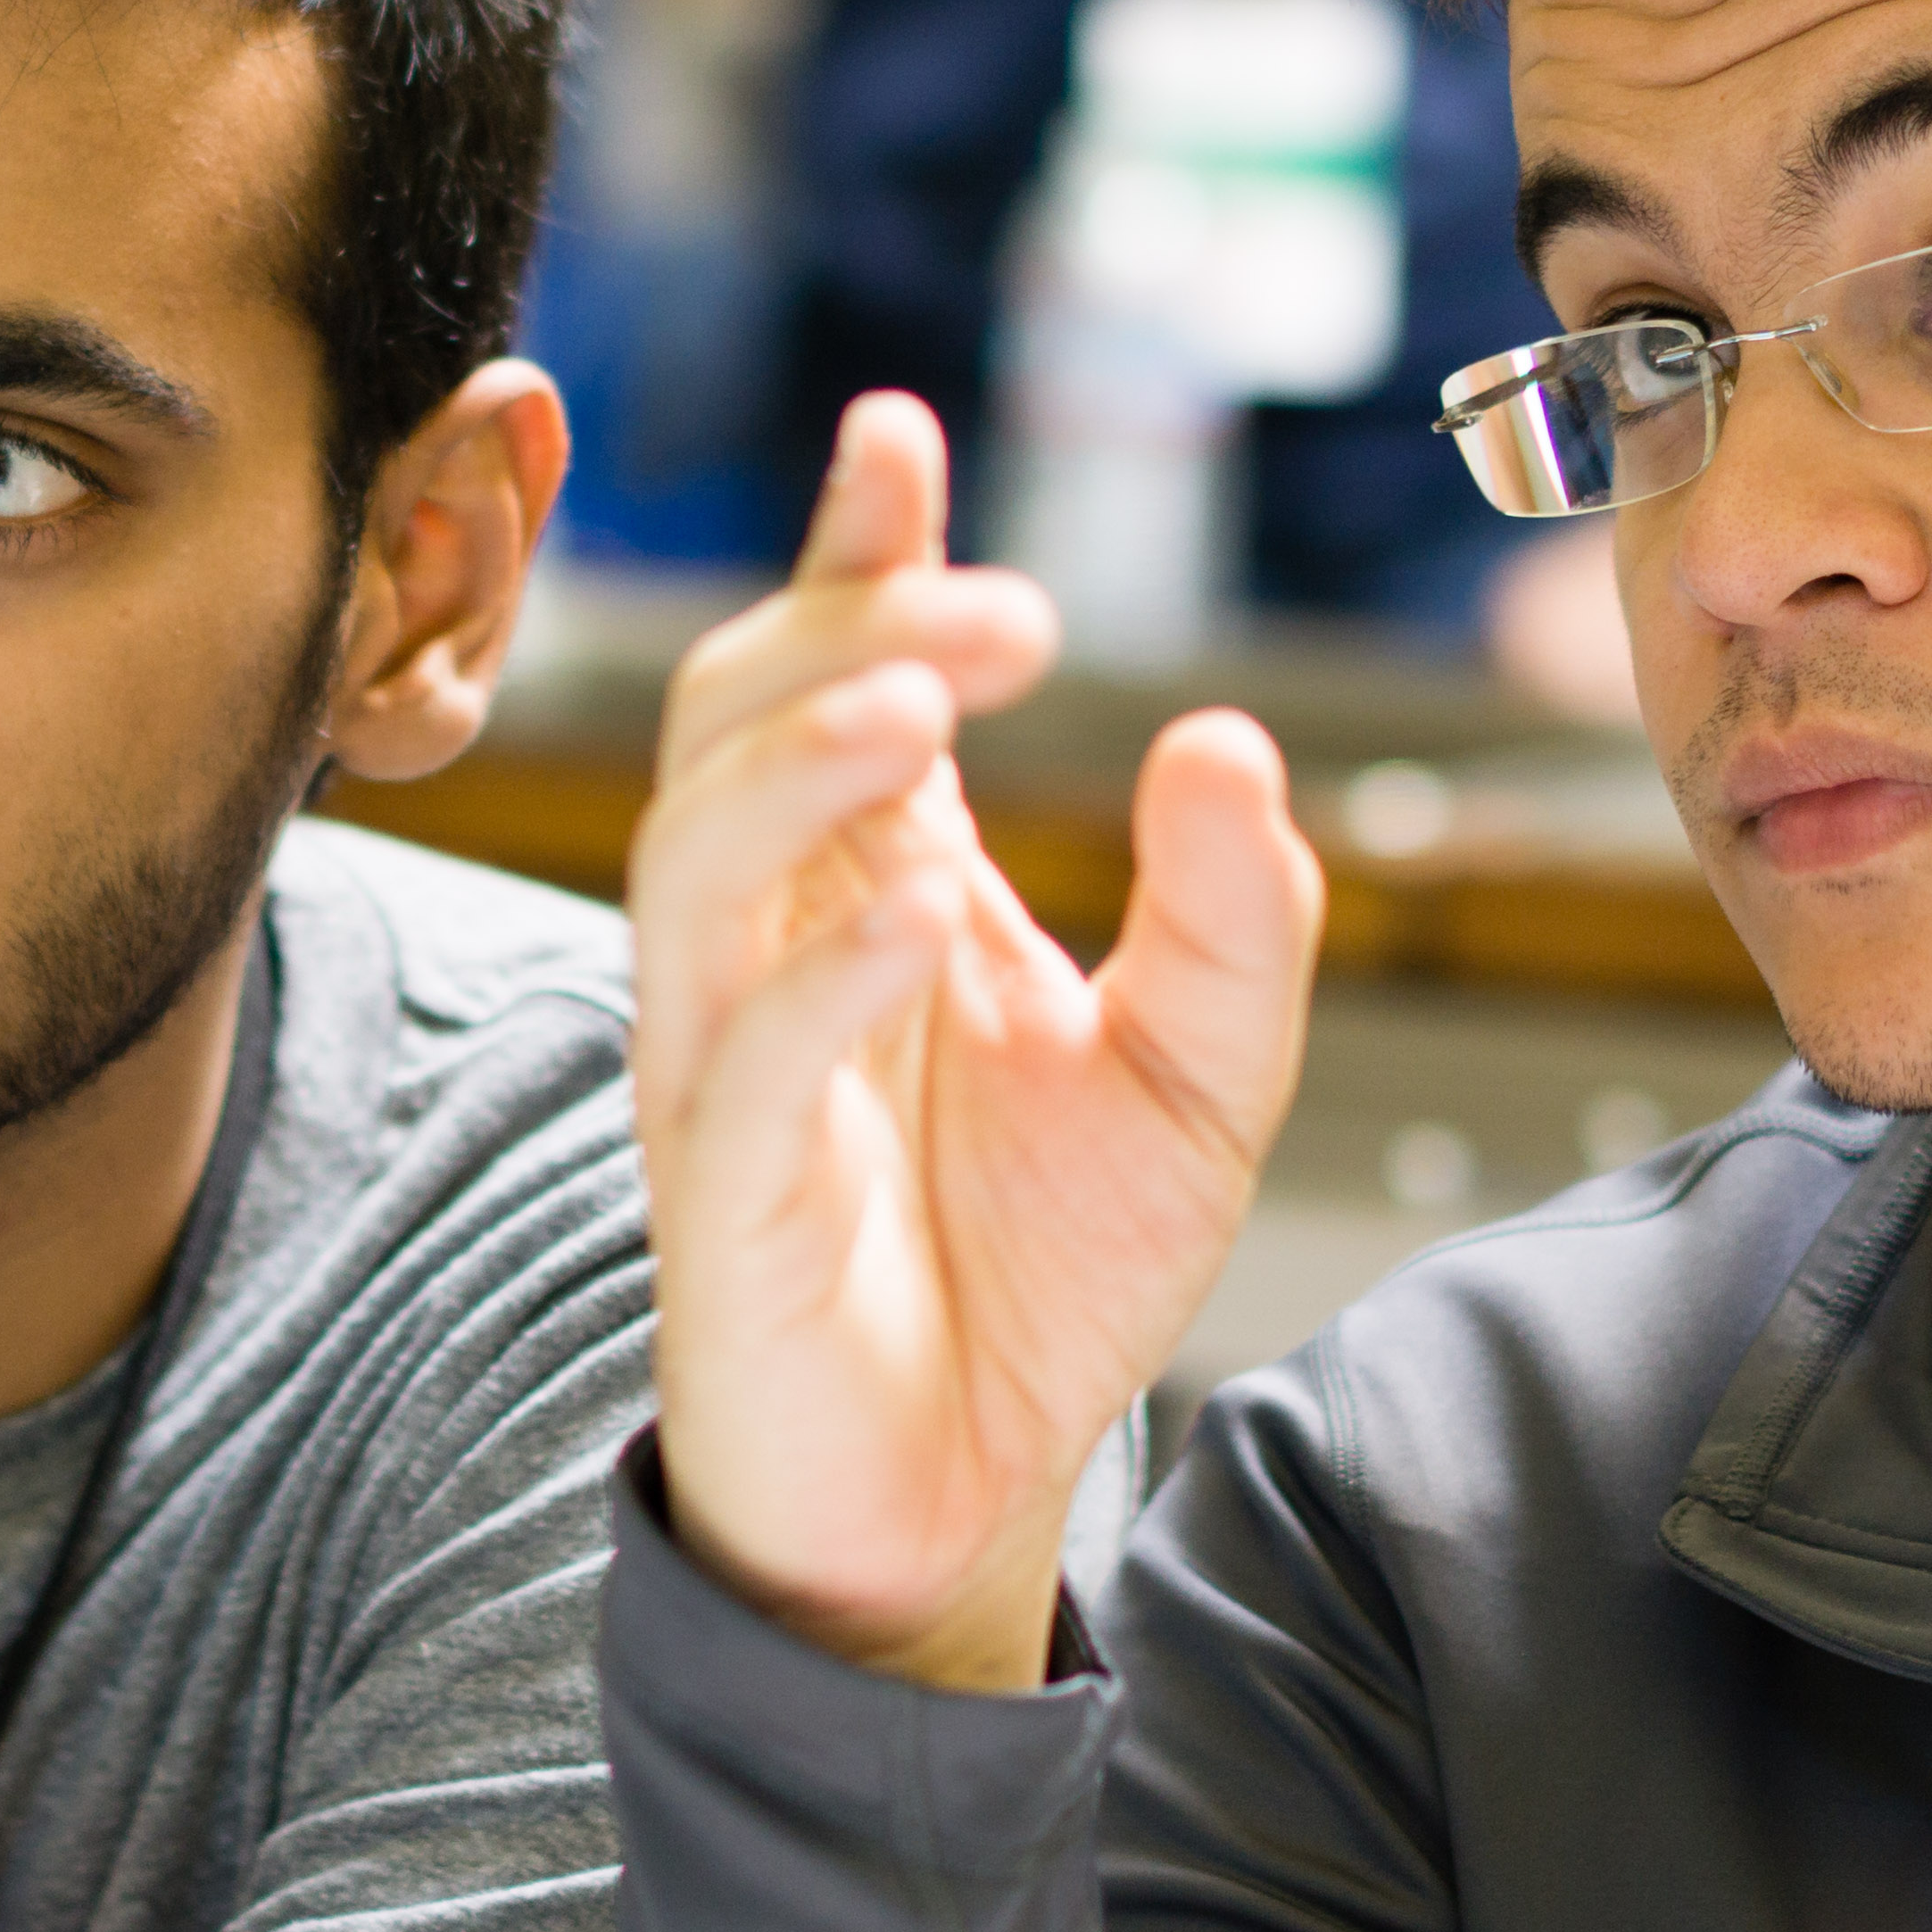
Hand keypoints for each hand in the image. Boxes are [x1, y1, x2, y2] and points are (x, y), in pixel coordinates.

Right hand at [630, 395, 1321, 1690]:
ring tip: (921, 711)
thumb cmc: (1045, 1270)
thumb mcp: (1202, 1076)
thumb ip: (1236, 920)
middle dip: (852, 631)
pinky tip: (917, 916)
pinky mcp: (719, 1199)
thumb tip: (1228, 736)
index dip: (859, 550)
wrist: (968, 1496)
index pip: (835, 669)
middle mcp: (775, 942)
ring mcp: (726, 1061)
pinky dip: (818, 979)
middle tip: (1011, 612)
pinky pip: (731, 1064)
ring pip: (695, 859)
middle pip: (741, 720)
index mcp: (873, 879)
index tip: (901, 435)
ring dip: (800, 765)